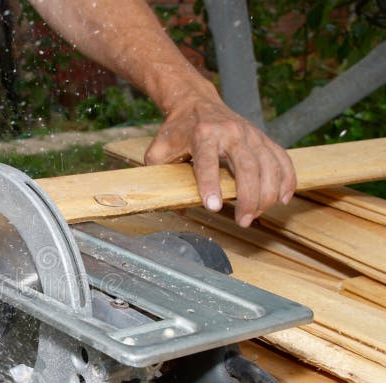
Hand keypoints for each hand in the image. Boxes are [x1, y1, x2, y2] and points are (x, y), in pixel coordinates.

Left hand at [144, 95, 295, 226]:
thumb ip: (157, 174)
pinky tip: (283, 198)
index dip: (210, 185)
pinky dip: (286, 179)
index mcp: (203, 134)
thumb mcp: (158, 149)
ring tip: (256, 215)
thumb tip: (163, 201)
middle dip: (248, 197)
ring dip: (267, 194)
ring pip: (267, 165)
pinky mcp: (262, 138)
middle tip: (243, 220)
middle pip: (246, 167)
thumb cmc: (177, 131)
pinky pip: (281, 159)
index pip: (207, 162)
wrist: (195, 102)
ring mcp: (250, 134)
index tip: (213, 207)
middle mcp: (230, 132)